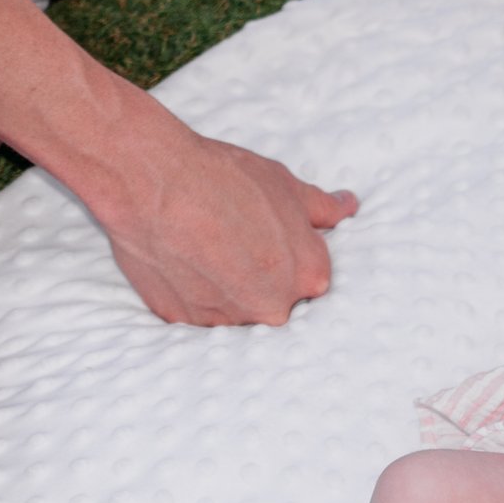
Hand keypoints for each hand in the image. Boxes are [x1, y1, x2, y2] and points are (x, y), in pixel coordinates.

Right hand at [90, 118, 358, 325]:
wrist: (155, 185)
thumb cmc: (224, 180)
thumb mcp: (288, 186)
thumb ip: (324, 208)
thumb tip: (348, 207)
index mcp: (308, 275)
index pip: (312, 276)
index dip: (291, 254)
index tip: (271, 238)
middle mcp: (272, 306)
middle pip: (277, 298)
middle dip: (262, 274)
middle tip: (237, 241)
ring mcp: (228, 318)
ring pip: (238, 309)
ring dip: (229, 287)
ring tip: (208, 248)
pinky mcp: (185, 322)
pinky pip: (201, 312)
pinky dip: (197, 292)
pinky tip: (187, 260)